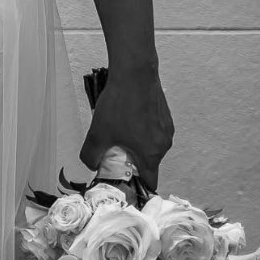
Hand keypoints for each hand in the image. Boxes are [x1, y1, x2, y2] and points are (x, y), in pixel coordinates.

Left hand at [81, 65, 173, 189]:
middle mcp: (164, 144)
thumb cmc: (119, 104)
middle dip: (131, 160)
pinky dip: (141, 129)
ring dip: (135, 143)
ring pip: (150, 145)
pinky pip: (152, 130)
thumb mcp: (98, 133)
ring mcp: (167, 129)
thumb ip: (92, 155)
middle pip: (148, 162)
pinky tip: (126, 116)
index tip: (123, 180)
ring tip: (118, 128)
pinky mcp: (165, 115)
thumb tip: (92, 165)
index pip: (150, 182)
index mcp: (151, 154)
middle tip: (113, 149)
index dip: (136, 185)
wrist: (135, 73)